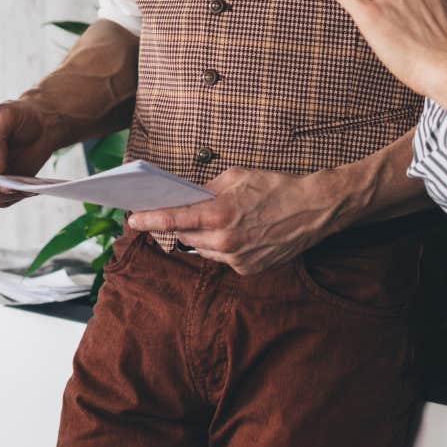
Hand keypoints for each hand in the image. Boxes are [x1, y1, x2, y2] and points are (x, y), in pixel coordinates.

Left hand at [124, 167, 334, 273]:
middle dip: (180, 225)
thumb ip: (207, 189)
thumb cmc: (276, 187)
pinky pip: (223, 258)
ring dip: (201, 236)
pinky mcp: (249, 269)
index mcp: (219, 215)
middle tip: (178, 213)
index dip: (149, 220)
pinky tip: (237, 232)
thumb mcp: (237, 176)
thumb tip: (188, 197)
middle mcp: (225, 241)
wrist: (314, 209)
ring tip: (215, 220)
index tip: (133, 219)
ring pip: (203, 250)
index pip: (174, 220)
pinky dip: (222, 246)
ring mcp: (237, 259)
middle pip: (185, 237)